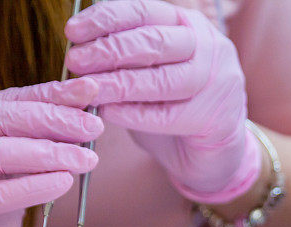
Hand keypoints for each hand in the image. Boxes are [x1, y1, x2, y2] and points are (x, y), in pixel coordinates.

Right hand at [0, 78, 101, 226]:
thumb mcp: (5, 177)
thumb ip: (29, 150)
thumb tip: (81, 125)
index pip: (5, 100)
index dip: (50, 94)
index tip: (90, 91)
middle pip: (1, 119)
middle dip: (54, 120)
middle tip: (94, 126)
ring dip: (50, 154)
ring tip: (87, 158)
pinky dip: (32, 188)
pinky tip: (63, 184)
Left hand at [65, 0, 260, 203]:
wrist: (214, 149)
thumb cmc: (177, 105)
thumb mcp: (153, 68)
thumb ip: (127, 57)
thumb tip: (80, 50)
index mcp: (189, 24)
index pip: (143, 11)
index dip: (106, 19)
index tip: (73, 32)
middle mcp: (209, 47)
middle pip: (153, 42)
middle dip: (108, 51)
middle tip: (75, 63)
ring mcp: (217, 83)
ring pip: (162, 80)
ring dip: (118, 84)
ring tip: (88, 91)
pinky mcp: (216, 119)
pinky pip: (167, 116)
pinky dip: (134, 114)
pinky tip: (109, 114)